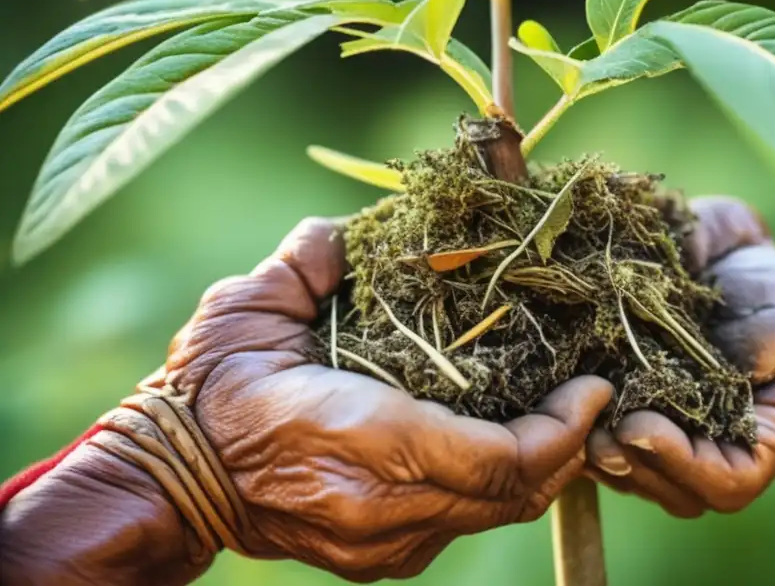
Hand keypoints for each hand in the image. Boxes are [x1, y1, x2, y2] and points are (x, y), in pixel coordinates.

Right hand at [1, 219, 611, 584]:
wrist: (174, 476)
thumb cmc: (211, 386)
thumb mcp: (249, 307)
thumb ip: (310, 260)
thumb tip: (352, 230)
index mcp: (362, 443)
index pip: (499, 460)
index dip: (562, 429)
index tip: (592, 386)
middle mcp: (383, 510)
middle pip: (513, 495)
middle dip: (567, 447)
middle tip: (588, 393)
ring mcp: (384, 545)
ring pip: (496, 516)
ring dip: (540, 467)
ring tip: (560, 412)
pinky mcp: (382, 558)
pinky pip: (465, 525)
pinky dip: (497, 486)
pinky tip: (504, 440)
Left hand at [584, 197, 774, 516]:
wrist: (732, 275)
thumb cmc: (773, 301)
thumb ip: (772, 347)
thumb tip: (739, 369)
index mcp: (759, 443)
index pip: (728, 483)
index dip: (683, 466)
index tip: (641, 426)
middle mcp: (710, 454)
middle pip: (669, 489)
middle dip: (631, 463)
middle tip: (595, 431)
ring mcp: (666, 440)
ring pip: (627, 472)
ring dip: (596, 452)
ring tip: (570, 416)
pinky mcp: (627, 416)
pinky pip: (601, 440)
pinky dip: (577, 428)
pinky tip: (556, 400)